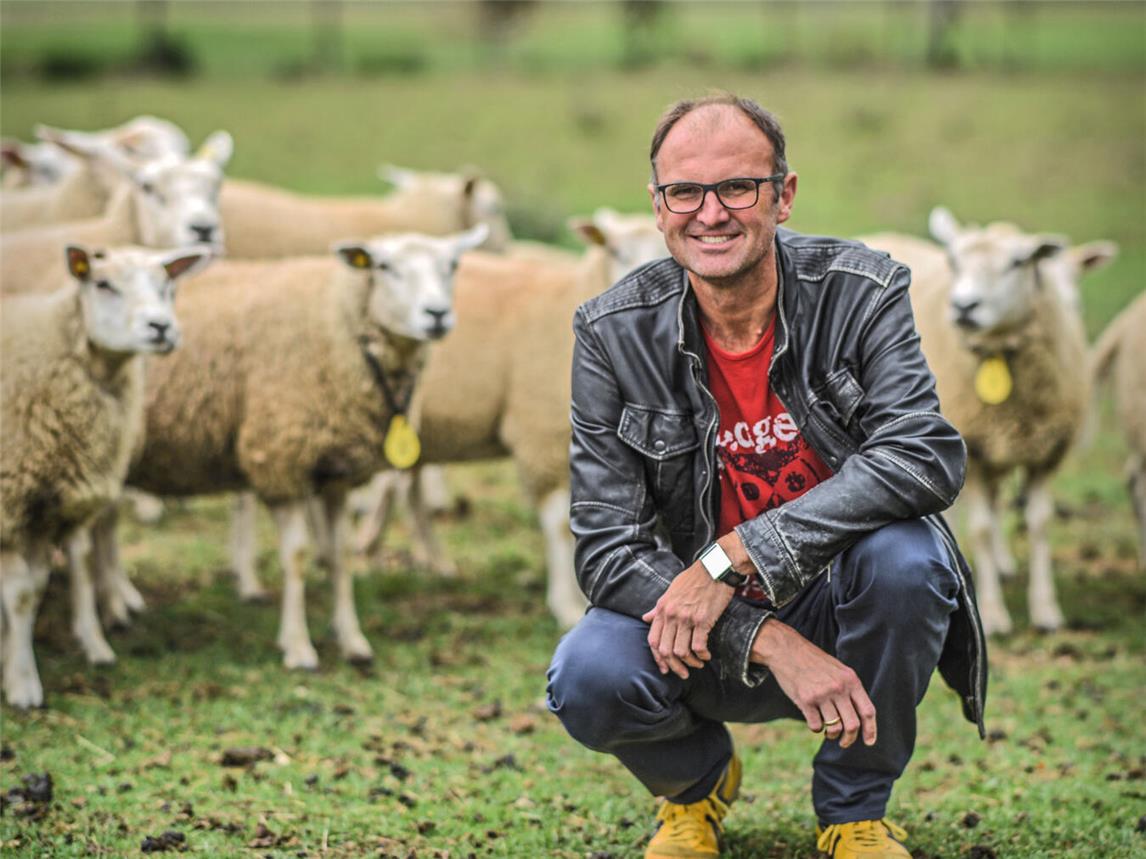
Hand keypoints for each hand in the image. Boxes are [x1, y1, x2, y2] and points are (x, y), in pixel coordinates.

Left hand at [642, 563, 733, 678]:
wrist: (715, 568)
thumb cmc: (694, 579)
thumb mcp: (671, 591)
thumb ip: (658, 608)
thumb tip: (645, 618)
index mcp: (662, 608)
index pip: (653, 640)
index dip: (658, 658)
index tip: (665, 668)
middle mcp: (671, 615)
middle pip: (665, 650)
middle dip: (674, 666)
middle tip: (683, 673)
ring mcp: (686, 618)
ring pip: (681, 651)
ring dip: (691, 662)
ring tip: (698, 663)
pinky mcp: (703, 620)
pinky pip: (698, 646)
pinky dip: (703, 655)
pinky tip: (707, 655)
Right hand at [750, 619, 876, 748]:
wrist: (787, 650)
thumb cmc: (814, 662)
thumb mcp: (839, 670)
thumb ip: (850, 689)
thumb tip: (860, 717)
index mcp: (851, 680)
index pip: (867, 711)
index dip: (871, 730)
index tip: (869, 742)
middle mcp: (839, 688)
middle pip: (852, 725)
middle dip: (849, 739)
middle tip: (844, 742)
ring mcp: (822, 694)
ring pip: (835, 728)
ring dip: (831, 735)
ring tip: (827, 732)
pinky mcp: (805, 700)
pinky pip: (816, 726)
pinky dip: (816, 728)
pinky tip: (814, 721)